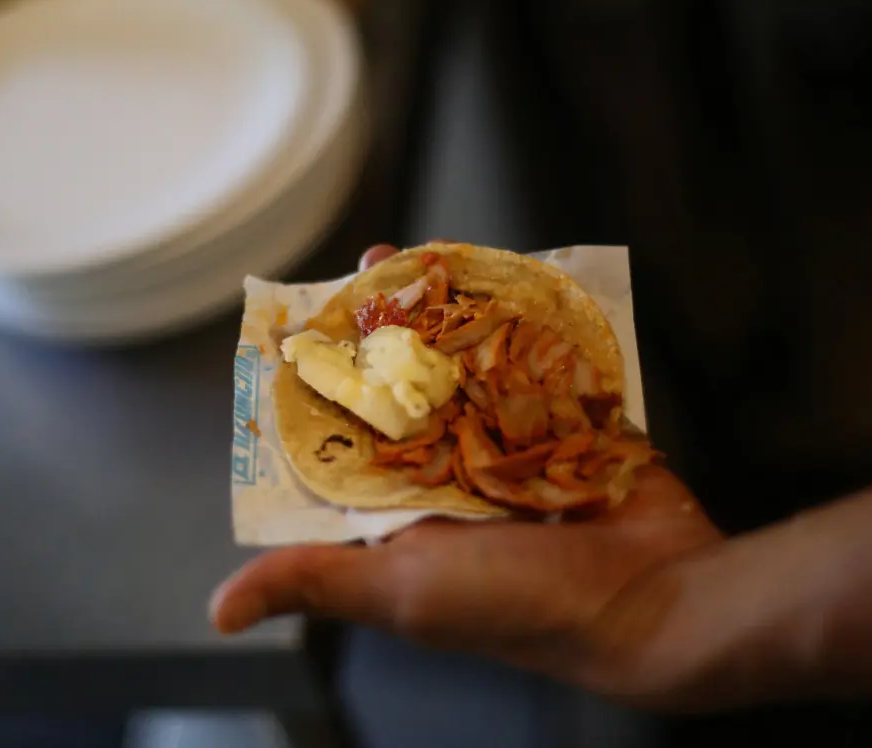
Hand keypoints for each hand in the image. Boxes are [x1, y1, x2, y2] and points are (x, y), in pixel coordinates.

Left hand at [210, 244, 727, 706]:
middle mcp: (451, 475)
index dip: (320, 386)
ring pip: (469, 368)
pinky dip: (521, 325)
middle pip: (406, 389)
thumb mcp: (403, 589)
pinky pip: (536, 365)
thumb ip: (317, 578)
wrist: (652, 600)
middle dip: (383, 331)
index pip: (345, 439)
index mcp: (404, 511)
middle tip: (366, 271)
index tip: (304, 329)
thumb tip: (219, 612)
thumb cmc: (518, 604)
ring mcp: (512, 446)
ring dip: (449, 315)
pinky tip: (502, 280)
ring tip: (426, 258)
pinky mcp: (565, 426)